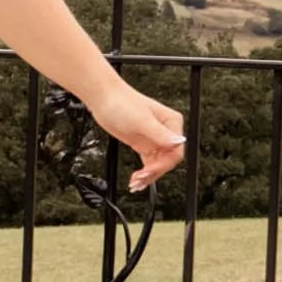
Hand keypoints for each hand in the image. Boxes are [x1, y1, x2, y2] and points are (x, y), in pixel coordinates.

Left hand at [93, 77, 186, 193]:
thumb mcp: (142, 120)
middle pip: (167, 161)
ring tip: (136, 183)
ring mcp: (154, 139)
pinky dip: (144, 173)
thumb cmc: (121, 102)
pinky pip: (149, 163)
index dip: (163, 164)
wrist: (103, 99)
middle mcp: (166, 132)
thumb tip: (178, 142)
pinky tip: (137, 179)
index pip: (176, 151)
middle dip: (154, 172)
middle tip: (140, 179)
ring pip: (158, 165)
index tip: (150, 170)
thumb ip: (160, 134)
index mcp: (172, 123)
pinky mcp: (143, 144)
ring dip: (149, 176)